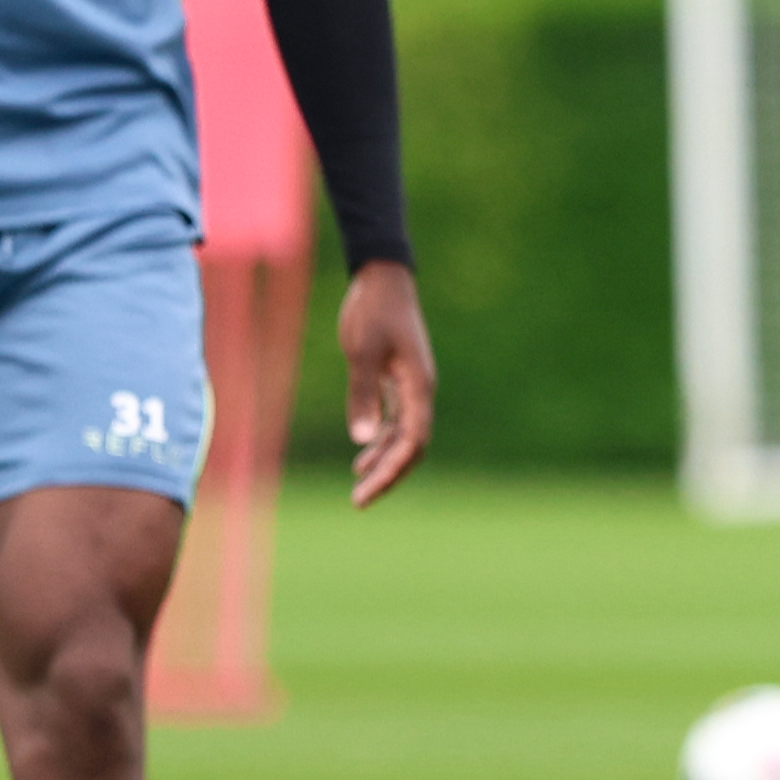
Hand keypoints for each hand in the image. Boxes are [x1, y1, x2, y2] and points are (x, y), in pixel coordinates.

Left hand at [338, 260, 435, 505]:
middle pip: (411, 446)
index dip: (392, 470)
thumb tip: (361, 440)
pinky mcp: (398, 380)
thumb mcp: (362, 351)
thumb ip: (363, 394)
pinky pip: (395, 421)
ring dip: (383, 461)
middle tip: (359, 501)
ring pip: (402, 436)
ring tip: (359, 486)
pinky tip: (362, 454)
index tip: (365, 491)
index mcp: (419, 386)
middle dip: (388, 475)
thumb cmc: (373, 310)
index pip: (413, 441)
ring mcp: (411, 387)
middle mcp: (420, 392)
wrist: (383, 278)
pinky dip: (380, 441)